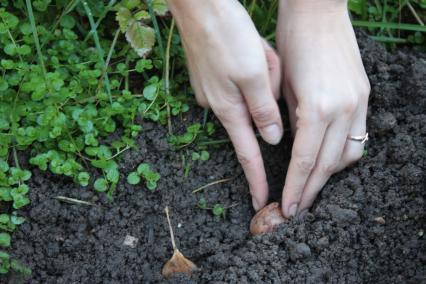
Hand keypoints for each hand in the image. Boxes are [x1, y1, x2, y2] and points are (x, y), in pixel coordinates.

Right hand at [168, 0, 282, 209]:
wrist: (198, 4)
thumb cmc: (227, 34)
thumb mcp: (253, 72)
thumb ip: (263, 109)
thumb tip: (272, 139)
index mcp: (230, 107)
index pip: (248, 153)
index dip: (257, 178)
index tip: (262, 201)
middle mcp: (218, 104)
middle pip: (250, 118)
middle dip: (263, 111)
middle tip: (264, 71)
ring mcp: (212, 90)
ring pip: (248, 97)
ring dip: (259, 81)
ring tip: (254, 51)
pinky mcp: (212, 76)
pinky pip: (240, 82)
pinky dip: (252, 72)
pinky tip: (250, 50)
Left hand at [276, 0, 370, 216]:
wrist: (318, 10)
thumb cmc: (291, 43)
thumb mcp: (281, 86)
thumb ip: (291, 120)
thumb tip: (293, 146)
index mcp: (318, 108)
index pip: (305, 161)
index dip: (294, 187)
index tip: (287, 207)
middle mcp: (344, 109)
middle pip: (327, 164)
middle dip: (309, 189)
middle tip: (296, 208)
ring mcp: (359, 103)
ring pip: (347, 155)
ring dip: (328, 176)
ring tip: (310, 188)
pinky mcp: (364, 96)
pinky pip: (358, 138)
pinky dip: (343, 155)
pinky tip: (329, 162)